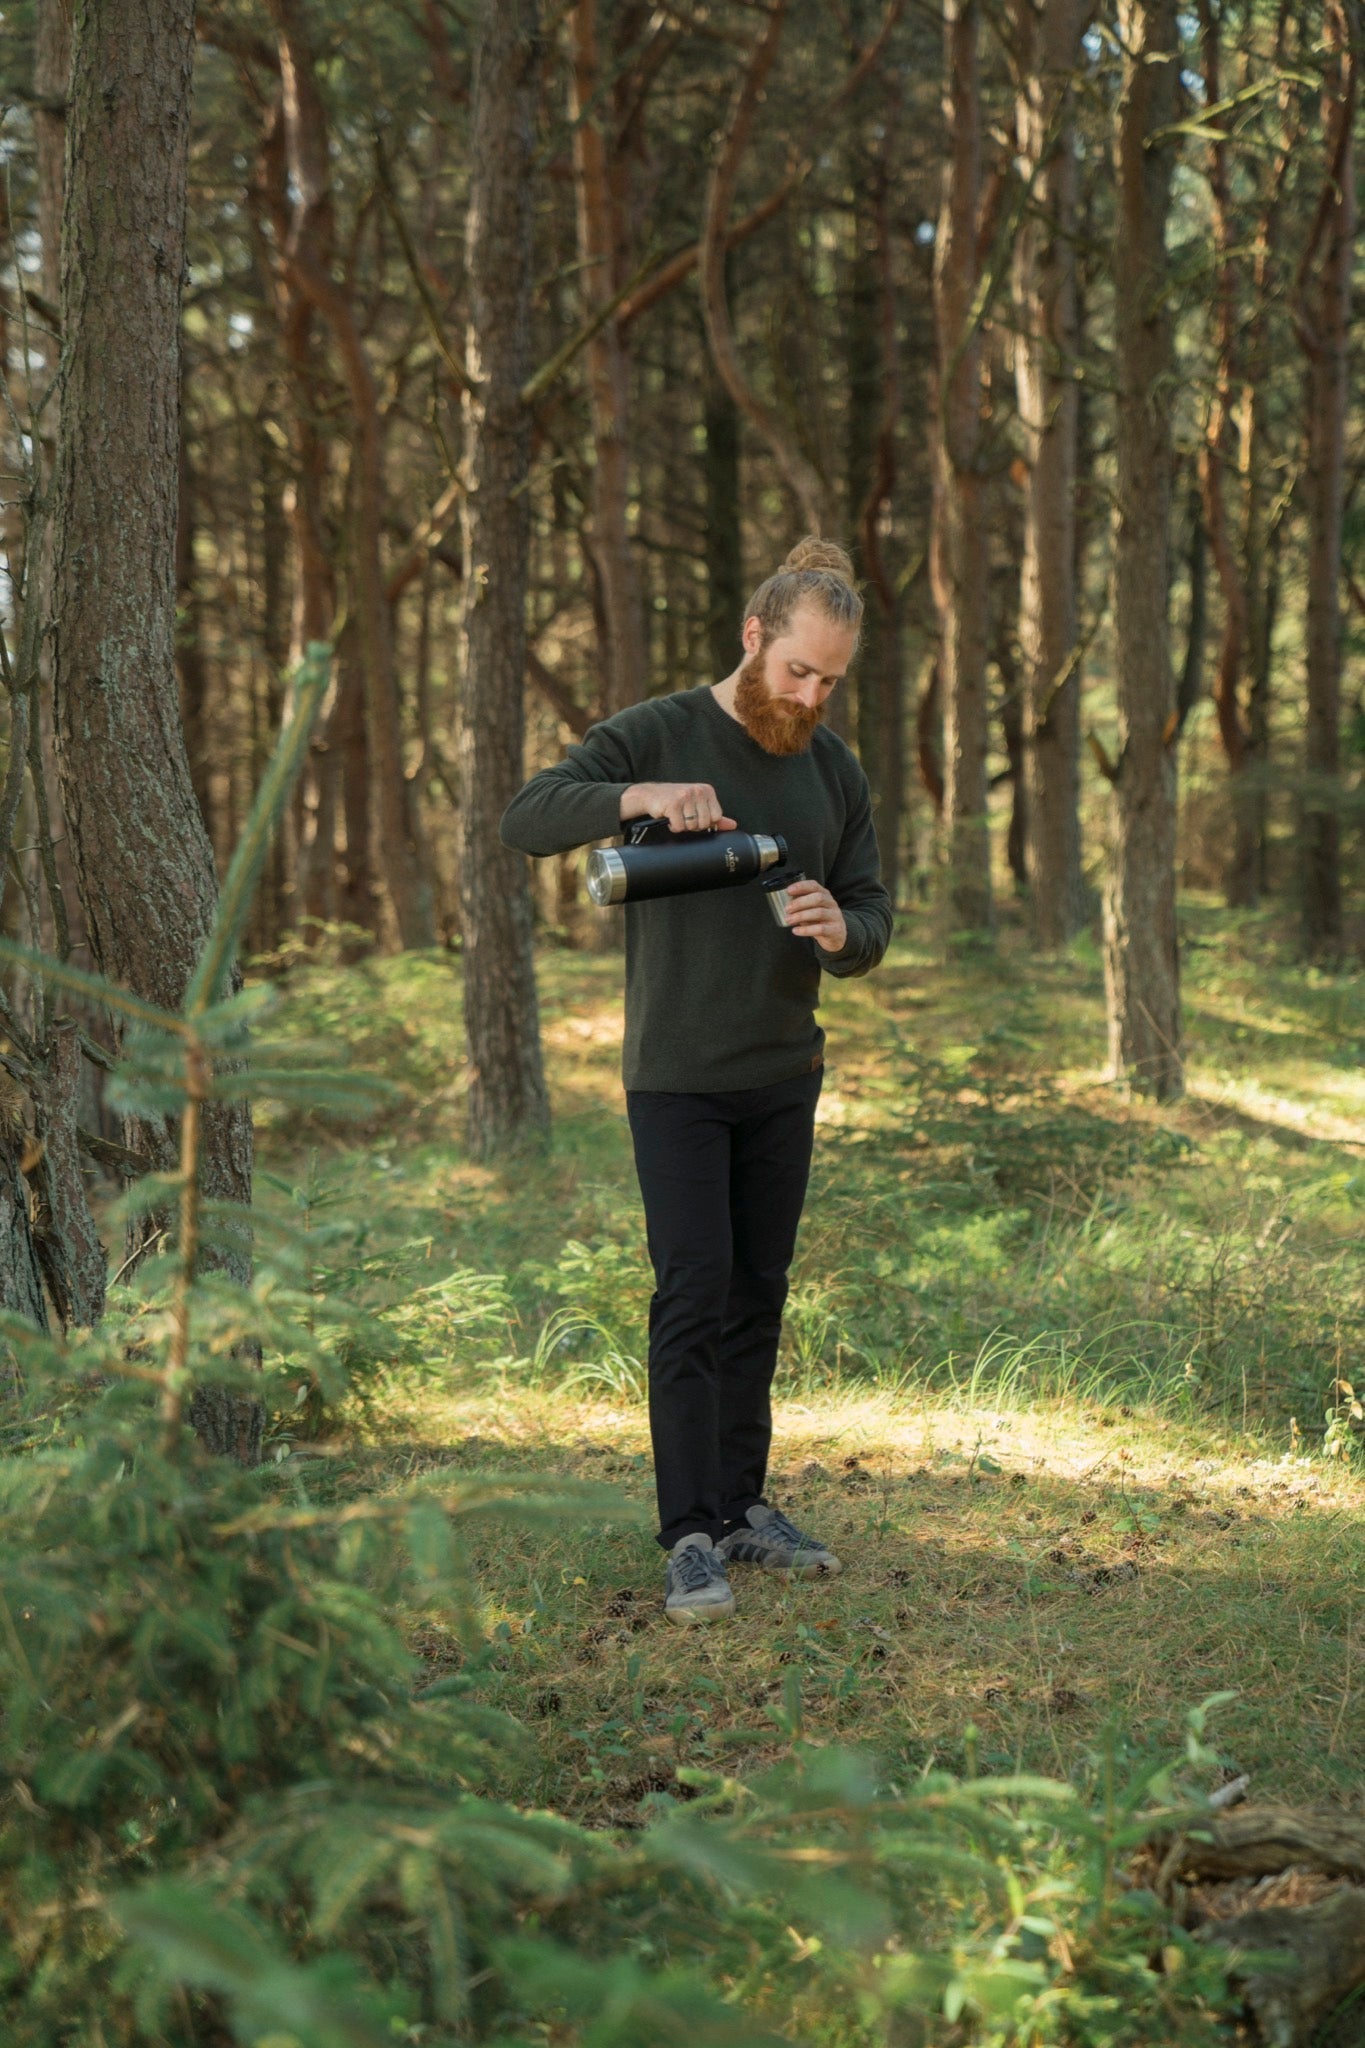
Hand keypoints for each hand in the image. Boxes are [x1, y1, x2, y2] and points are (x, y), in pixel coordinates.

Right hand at [621, 782, 736, 832]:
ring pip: (691, 826)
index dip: (705, 822)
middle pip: (704, 823)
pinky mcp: (673, 804)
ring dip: (682, 825)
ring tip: (676, 815)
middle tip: (683, 816)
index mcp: (707, 790)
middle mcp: (697, 791)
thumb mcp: (698, 805)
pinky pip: (679, 827)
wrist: (651, 795)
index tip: (694, 815)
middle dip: (693, 825)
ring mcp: (685, 796)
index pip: (716, 817)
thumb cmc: (676, 801)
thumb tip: (732, 825)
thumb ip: (715, 816)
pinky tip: (669, 817)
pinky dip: (673, 826)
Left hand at [785, 878, 846, 952]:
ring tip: (789, 920)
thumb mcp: (811, 909)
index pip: (814, 886)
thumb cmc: (820, 920)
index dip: (801, 886)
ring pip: (819, 913)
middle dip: (800, 902)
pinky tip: (795, 931)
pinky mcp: (834, 930)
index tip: (788, 890)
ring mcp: (834, 916)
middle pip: (818, 898)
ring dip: (801, 916)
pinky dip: (806, 930)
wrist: (836, 935)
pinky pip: (820, 929)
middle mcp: (831, 903)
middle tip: (787, 909)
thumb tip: (784, 904)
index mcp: (824, 894)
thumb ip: (801, 905)